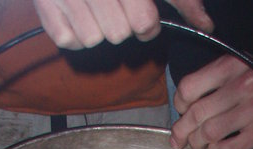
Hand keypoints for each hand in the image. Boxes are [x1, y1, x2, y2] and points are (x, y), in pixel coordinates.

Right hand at [33, 0, 212, 49]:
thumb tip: (207, 25)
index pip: (143, 23)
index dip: (147, 23)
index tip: (144, 15)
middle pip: (119, 34)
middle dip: (123, 25)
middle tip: (117, 7)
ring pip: (94, 39)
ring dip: (99, 30)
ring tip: (96, 8)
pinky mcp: (44, 5)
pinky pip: (68, 40)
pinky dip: (74, 33)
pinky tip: (78, 12)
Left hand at [171, 56, 252, 148]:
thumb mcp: (249, 72)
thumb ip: (220, 82)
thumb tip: (186, 106)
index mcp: (234, 65)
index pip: (189, 87)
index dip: (180, 105)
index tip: (182, 115)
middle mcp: (243, 83)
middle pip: (196, 113)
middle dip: (183, 131)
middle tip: (181, 141)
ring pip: (209, 133)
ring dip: (199, 144)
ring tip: (201, 147)